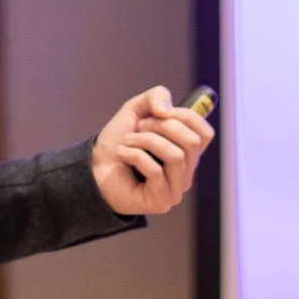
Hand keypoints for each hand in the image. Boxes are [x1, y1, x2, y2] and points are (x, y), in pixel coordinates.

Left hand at [90, 86, 214, 215]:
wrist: (93, 166)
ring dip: (146, 141)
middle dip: (161, 126)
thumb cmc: (117, 141)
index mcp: (186, 151)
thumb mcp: (136, 109)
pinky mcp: (161, 201)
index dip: (185, 116)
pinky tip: (122, 155)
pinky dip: (136, 156)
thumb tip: (166, 112)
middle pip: (192, 142)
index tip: (160, 112)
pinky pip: (156, 171)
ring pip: (175, 156)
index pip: (205, 133)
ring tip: (128, 141)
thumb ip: (156, 97)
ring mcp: (175, 189)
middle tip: (139, 127)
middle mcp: (186, 172)